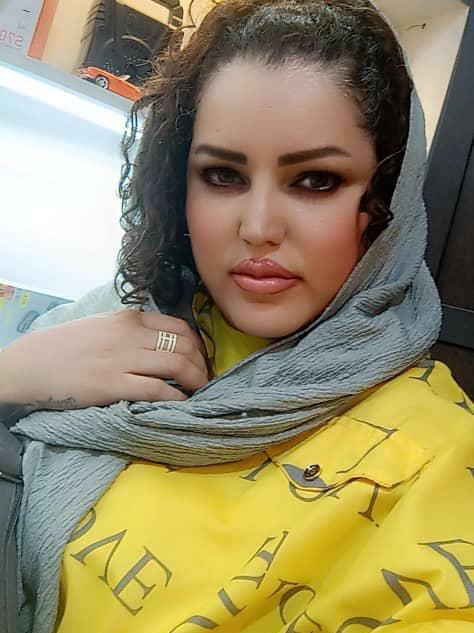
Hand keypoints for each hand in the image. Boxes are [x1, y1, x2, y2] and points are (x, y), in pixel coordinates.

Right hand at [0, 310, 208, 410]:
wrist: (30, 365)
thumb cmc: (65, 346)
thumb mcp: (102, 326)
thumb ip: (131, 330)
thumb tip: (161, 342)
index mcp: (128, 318)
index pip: (179, 325)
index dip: (198, 344)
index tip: (201, 357)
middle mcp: (130, 335)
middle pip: (184, 345)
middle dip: (202, 363)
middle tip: (206, 377)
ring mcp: (122, 359)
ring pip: (177, 364)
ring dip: (196, 380)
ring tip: (199, 390)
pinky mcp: (113, 385)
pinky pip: (158, 389)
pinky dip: (177, 396)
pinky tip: (181, 402)